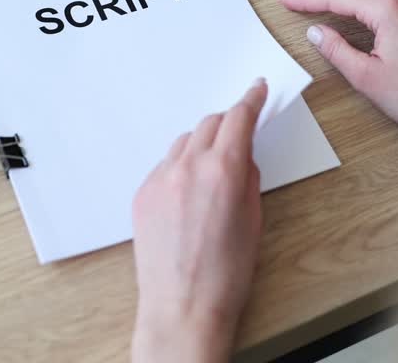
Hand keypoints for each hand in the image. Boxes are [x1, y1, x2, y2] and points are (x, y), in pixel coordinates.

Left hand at [130, 79, 266, 362]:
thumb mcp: (253, 222)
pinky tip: (189, 194)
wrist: (182, 307)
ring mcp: (160, 179)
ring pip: (184, 142)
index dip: (251, 100)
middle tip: (240, 131)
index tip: (256, 89)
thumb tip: (243, 158)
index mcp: (224, 171)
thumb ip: (249, 180)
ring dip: (202, 145)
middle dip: (228, 123)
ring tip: (213, 170)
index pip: (239, 118)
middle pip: (210, 123)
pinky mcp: (142, 195)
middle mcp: (188, 167)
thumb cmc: (225, 275)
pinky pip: (164, 166)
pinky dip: (180, 168)